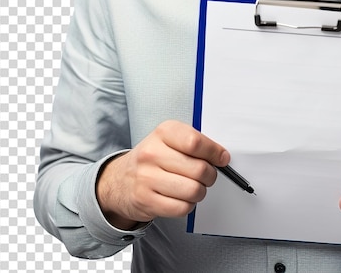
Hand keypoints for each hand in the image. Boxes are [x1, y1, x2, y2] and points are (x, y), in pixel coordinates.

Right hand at [96, 120, 229, 229]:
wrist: (119, 181)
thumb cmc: (153, 159)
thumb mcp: (169, 140)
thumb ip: (195, 143)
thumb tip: (221, 157)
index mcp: (162, 133)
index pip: (195, 142)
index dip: (215, 152)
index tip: (221, 158)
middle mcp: (152, 154)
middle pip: (199, 169)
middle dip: (210, 175)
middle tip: (206, 175)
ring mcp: (147, 178)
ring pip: (194, 190)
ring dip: (200, 192)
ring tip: (192, 187)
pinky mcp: (146, 201)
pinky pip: (182, 207)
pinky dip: (188, 205)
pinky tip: (180, 197)